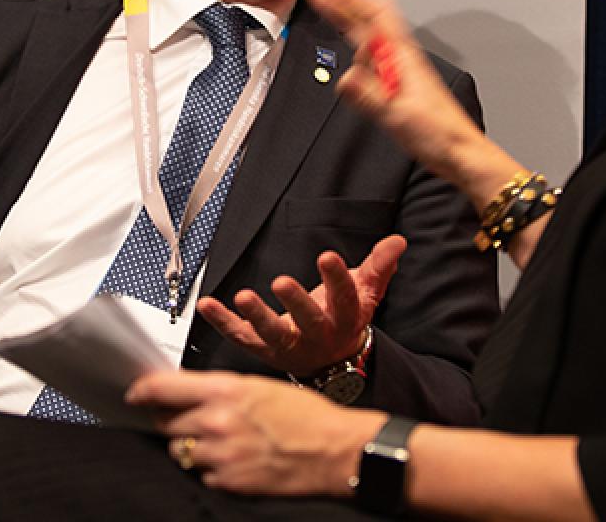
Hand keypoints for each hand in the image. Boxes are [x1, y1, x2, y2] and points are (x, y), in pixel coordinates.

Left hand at [126, 370, 381, 496]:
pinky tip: (234, 460)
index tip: (135, 394)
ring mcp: (220, 455)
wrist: (335, 451)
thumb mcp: (260, 386)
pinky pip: (201, 474)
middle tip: (190, 419)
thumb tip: (187, 392)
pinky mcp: (228, 482)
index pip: (162, 388)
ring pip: (179, 450)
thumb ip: (219, 389)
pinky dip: (211, 468)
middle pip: (165, 422)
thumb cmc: (307, 417)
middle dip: (171, 420)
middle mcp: (216, 422)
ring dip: (191, 446)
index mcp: (225, 390)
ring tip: (220, 442)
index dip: (141, 391)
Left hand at [197, 235, 403, 375]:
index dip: (336, 278)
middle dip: (295, 302)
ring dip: (257, 315)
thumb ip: (379, 266)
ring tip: (243, 297)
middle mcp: (316, 335)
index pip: (343, 297)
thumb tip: (397, 242)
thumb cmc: (343, 319)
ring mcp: (288, 345)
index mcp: (344, 318)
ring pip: (272, 333)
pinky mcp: (263, 350)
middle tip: (282, 282)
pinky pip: (240, 336)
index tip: (328, 257)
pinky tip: (209, 305)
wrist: (331, 363)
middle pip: (308, 319)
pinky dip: (222, 322)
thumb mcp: (366, 293)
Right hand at [302, 0, 521, 203]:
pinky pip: (374, 48)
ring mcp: (400, 66)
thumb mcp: (399, 117)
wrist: (460, 151)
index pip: (373, 12)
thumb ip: (370, 97)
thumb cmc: (439, 134)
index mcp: (403, 55)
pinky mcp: (399, 79)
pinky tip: (352, 38)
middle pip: (370, 14)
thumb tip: (346, 78)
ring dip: (350, 10)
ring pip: (372, 28)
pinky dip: (357, 35)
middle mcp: (402, 55)